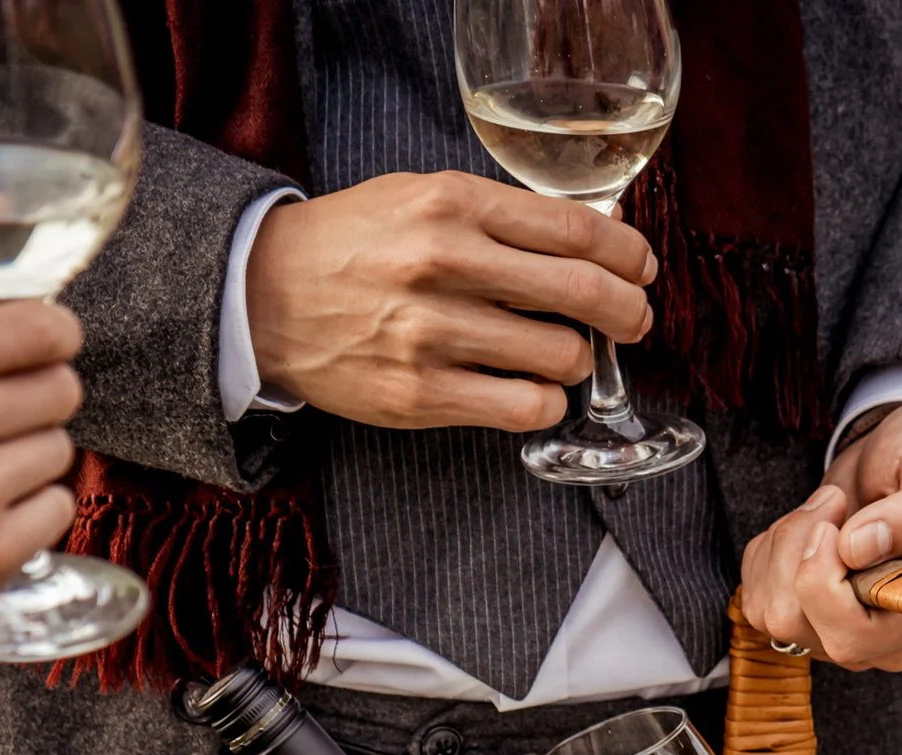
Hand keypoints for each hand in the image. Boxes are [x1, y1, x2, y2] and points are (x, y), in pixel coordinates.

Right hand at [245, 172, 656, 431]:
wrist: (260, 296)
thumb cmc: (353, 246)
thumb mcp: (422, 199)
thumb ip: (502, 217)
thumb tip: (596, 239)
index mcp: (452, 204)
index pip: (575, 228)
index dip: (627, 254)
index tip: (641, 269)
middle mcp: (445, 263)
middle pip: (583, 294)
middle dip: (628, 312)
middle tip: (633, 320)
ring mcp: (432, 333)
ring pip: (561, 356)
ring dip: (578, 360)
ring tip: (561, 353)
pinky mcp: (420, 393)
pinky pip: (525, 408)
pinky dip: (545, 403)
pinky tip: (531, 390)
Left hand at [739, 403, 901, 671]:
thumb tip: (857, 549)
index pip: (852, 638)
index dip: (823, 584)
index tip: (833, 526)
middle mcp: (878, 639)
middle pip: (795, 623)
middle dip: (796, 552)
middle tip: (834, 502)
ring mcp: (835, 632)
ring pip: (768, 610)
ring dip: (783, 545)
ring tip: (828, 508)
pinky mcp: (801, 616)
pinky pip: (755, 595)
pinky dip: (769, 551)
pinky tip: (809, 527)